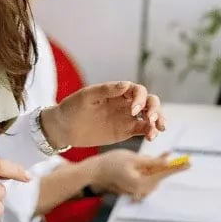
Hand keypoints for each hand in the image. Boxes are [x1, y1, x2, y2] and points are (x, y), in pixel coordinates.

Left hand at [42, 81, 166, 149]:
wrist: (63, 128)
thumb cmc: (72, 107)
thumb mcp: (86, 97)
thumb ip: (106, 90)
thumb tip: (126, 84)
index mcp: (118, 91)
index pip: (138, 91)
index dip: (140, 99)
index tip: (133, 111)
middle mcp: (126, 102)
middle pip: (149, 102)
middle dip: (154, 109)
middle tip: (151, 120)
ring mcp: (128, 117)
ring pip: (150, 116)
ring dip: (157, 121)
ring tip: (155, 132)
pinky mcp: (126, 131)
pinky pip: (143, 130)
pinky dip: (150, 132)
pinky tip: (151, 137)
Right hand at [84, 149, 189, 201]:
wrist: (94, 172)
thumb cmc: (111, 163)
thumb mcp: (134, 159)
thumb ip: (152, 162)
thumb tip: (168, 162)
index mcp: (141, 184)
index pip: (163, 174)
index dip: (177, 167)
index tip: (189, 163)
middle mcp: (140, 190)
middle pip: (160, 176)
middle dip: (167, 165)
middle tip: (177, 156)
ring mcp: (137, 190)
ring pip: (155, 176)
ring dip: (158, 166)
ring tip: (160, 156)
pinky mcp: (135, 187)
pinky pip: (148, 178)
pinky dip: (152, 169)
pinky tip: (155, 161)